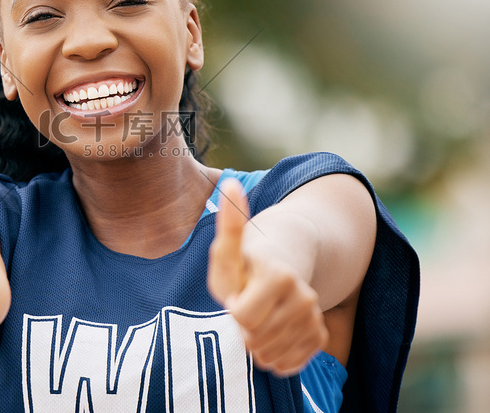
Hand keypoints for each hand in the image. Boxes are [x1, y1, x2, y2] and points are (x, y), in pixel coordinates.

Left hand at [207, 179, 327, 376]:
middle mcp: (303, 297)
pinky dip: (274, 355)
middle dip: (244, 327)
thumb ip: (228, 225)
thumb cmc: (245, 263)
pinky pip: (289, 364)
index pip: (243, 317)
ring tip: (257, 317)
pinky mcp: (318, 337)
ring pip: (271, 355)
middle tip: (247, 304)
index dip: (233, 307)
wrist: (280, 272)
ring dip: (256, 342)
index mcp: (279, 274)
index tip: (237, 291)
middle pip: (257, 339)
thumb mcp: (228, 250)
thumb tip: (229, 184)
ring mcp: (314, 318)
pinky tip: (270, 333)